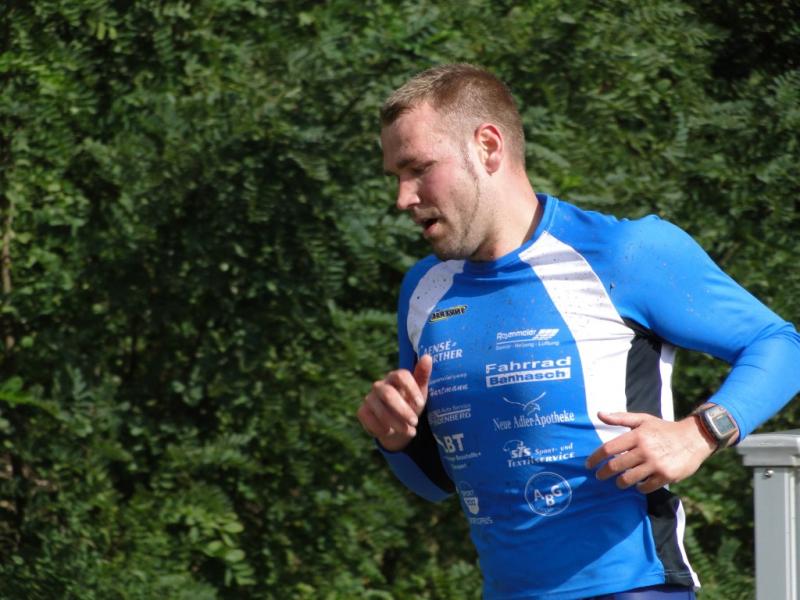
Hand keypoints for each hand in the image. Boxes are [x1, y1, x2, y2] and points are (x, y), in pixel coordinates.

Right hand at [356, 355, 432, 451]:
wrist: (399, 425)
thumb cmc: (411, 404)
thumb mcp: (420, 392)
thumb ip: (423, 375)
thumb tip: (428, 356)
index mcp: (395, 377)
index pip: (401, 375)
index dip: (411, 389)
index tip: (421, 403)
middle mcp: (380, 385)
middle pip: (388, 394)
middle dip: (403, 410)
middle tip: (415, 422)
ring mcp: (369, 398)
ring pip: (380, 410)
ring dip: (396, 423)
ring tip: (410, 432)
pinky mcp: (362, 411)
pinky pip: (369, 419)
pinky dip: (382, 428)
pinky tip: (391, 432)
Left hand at [584, 411, 716, 493]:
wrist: (694, 438)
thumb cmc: (664, 429)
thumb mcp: (643, 419)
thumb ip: (620, 418)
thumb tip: (599, 414)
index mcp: (637, 435)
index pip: (609, 449)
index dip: (595, 458)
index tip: (589, 465)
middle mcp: (645, 450)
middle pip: (616, 466)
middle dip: (604, 473)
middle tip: (599, 476)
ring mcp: (656, 464)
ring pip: (628, 479)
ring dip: (620, 483)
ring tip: (618, 482)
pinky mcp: (666, 476)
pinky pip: (645, 487)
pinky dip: (639, 487)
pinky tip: (637, 484)